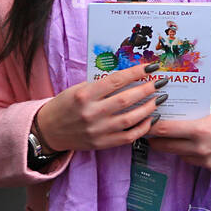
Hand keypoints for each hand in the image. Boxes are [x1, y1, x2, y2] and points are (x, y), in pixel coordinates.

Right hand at [34, 61, 162, 152]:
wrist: (48, 131)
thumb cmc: (65, 106)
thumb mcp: (78, 89)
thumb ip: (101, 85)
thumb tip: (129, 76)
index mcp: (84, 95)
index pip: (116, 80)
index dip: (136, 72)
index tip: (151, 66)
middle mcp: (91, 113)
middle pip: (127, 99)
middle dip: (148, 89)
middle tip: (161, 82)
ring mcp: (98, 130)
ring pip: (131, 118)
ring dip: (149, 107)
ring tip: (160, 99)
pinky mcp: (102, 144)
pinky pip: (129, 137)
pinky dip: (143, 127)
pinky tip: (152, 118)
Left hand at [147, 108, 210, 173]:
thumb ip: (195, 119)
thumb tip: (176, 119)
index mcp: (199, 130)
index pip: (164, 130)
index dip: (151, 127)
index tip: (146, 122)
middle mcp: (200, 148)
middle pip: (166, 146)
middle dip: (157, 140)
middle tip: (151, 133)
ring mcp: (207, 162)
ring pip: (181, 155)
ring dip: (177, 148)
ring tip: (180, 138)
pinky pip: (196, 162)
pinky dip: (195, 155)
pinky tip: (204, 147)